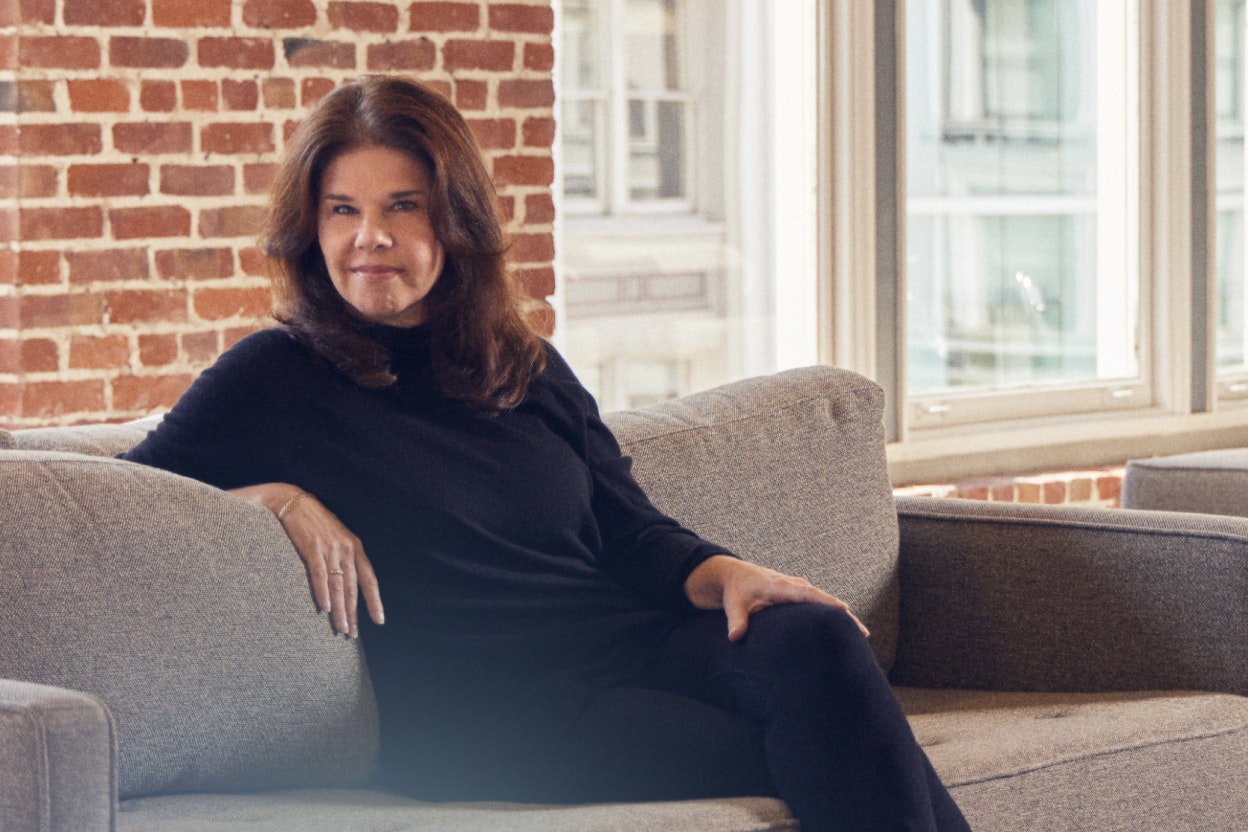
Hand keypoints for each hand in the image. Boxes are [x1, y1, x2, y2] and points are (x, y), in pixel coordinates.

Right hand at [231, 483, 384, 636]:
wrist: (294, 502)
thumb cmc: (315, 523)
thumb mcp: (337, 537)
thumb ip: (344, 557)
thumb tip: (347, 583)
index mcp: (355, 547)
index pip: (369, 579)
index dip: (374, 600)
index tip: (379, 620)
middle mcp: (346, 548)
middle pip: (352, 587)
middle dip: (353, 613)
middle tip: (351, 633)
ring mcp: (329, 548)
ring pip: (338, 585)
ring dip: (339, 609)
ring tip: (340, 628)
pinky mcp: (312, 548)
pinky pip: (319, 574)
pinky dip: (322, 592)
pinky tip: (325, 608)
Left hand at [684, 555, 868, 641]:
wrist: (735, 575)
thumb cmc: (736, 590)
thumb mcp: (733, 604)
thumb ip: (736, 620)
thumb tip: (735, 637)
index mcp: (780, 585)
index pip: (807, 593)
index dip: (825, 602)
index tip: (844, 610)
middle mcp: (794, 584)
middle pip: (824, 599)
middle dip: (844, 614)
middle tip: (863, 634)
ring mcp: (799, 588)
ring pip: (825, 601)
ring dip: (843, 616)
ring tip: (862, 636)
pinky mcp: (801, 593)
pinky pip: (820, 603)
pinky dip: (834, 614)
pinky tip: (846, 630)